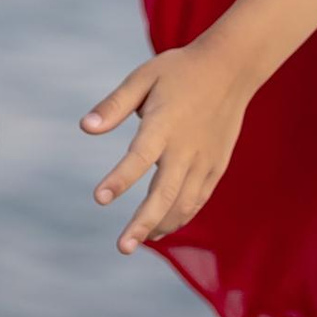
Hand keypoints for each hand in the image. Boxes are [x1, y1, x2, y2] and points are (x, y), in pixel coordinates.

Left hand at [82, 41, 252, 253]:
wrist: (231, 68)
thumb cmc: (180, 71)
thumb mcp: (143, 78)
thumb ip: (114, 105)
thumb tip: (84, 127)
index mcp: (164, 123)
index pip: (140, 157)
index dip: (120, 179)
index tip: (99, 198)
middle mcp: (186, 147)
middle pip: (165, 192)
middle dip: (143, 223)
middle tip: (122, 247)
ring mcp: (205, 159)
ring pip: (184, 202)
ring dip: (161, 225)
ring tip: (137, 242)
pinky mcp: (217, 166)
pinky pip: (199, 198)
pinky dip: (181, 216)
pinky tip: (162, 228)